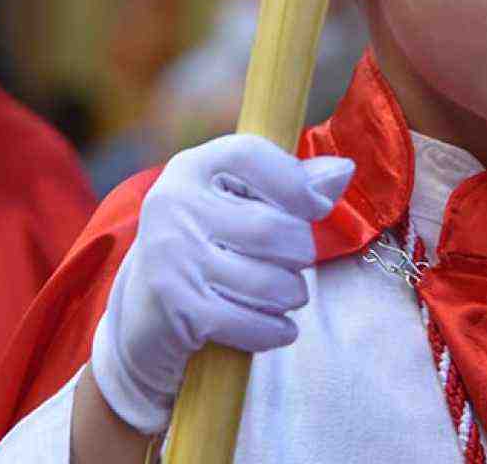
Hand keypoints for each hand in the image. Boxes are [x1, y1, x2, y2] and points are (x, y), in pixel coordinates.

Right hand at [90, 135, 353, 433]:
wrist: (143, 317)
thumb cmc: (207, 248)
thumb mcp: (236, 205)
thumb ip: (290, 185)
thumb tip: (343, 171)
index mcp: (190, 167)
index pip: (251, 155)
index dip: (294, 181)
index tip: (315, 208)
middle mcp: (173, 203)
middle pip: (274, 228)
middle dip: (300, 254)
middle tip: (294, 264)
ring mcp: (172, 256)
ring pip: (270, 282)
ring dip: (291, 296)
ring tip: (284, 295)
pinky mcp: (177, 307)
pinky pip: (253, 323)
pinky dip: (276, 330)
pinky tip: (276, 326)